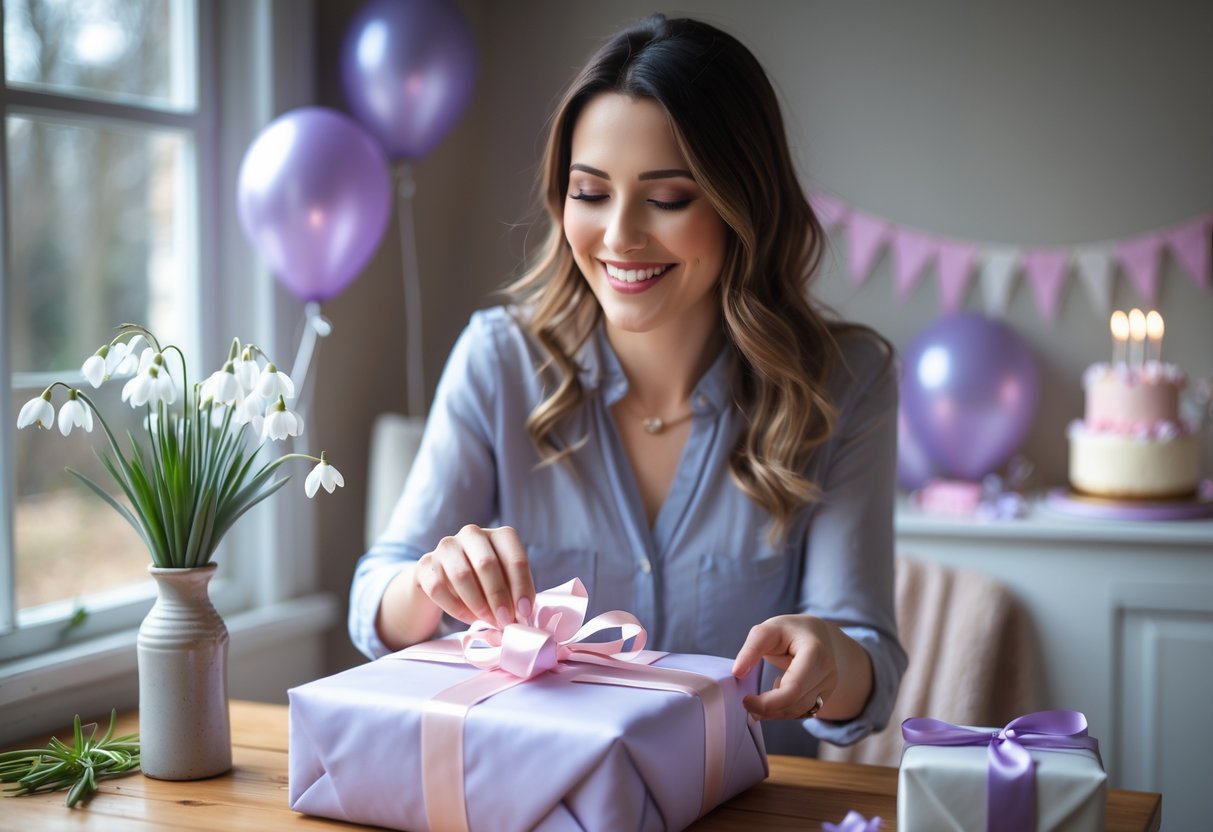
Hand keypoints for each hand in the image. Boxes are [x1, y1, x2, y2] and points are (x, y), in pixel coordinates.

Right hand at [415, 525, 535, 627]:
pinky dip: (456, 608)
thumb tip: (521, 614)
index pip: (514, 557)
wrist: (443, 581)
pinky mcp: (425, 564)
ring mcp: (446, 546)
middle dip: (498, 596)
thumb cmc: (483, 583)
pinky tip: (468, 618)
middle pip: (486, 564)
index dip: (521, 586)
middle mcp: (472, 534)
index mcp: (498, 535)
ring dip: (478, 604)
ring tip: (488, 621)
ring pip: (462, 575)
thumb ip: (513, 595)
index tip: (524, 611)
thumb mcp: (504, 584)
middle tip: (504, 620)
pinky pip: (438, 588)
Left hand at [731, 614, 840, 720]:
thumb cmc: (789, 631)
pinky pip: (803, 712)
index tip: (746, 700)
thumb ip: (751, 649)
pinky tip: (772, 700)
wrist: (815, 634)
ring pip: (800, 711)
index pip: (794, 687)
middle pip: (796, 702)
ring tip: (755, 703)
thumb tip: (737, 672)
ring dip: (775, 713)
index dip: (769, 701)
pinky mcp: (824, 696)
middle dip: (768, 708)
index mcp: (814, 653)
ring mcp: (828, 686)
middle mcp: (827, 672)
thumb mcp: (768, 630)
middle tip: (747, 703)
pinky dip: (784, 711)